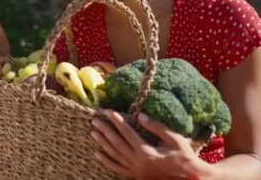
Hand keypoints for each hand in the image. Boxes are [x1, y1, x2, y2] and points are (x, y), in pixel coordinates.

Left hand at [91, 110, 208, 178]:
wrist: (191, 179)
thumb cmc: (185, 157)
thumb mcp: (175, 139)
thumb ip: (157, 127)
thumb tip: (141, 115)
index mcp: (146, 152)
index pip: (127, 132)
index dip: (116, 120)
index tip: (108, 111)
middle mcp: (138, 162)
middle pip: (117, 143)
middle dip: (105, 130)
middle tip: (94, 120)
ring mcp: (135, 171)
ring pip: (114, 155)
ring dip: (102, 143)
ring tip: (93, 133)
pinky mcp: (136, 176)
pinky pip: (117, 169)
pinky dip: (106, 161)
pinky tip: (97, 154)